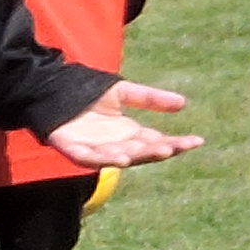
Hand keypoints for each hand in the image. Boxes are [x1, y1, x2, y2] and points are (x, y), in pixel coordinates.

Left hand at [43, 83, 195, 169]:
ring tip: (154, 154)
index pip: (159, 141)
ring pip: (120, 157)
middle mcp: (117, 144)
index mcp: (131, 133)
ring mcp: (96, 148)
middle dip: (160, 150)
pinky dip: (104, 159)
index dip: (178, 143)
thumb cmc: (88, 93)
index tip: (197, 141)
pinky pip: (89, 158)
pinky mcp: (73, 149)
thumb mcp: (124, 92)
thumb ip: (151, 98)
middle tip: (175, 147)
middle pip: (144, 151)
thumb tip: (184, 103)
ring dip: (136, 157)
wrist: (53, 90)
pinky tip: (120, 158)